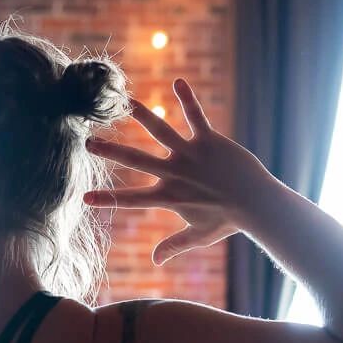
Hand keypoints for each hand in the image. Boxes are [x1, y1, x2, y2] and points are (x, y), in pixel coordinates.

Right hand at [83, 79, 284, 264]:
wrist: (258, 204)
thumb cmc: (230, 220)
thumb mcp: (199, 236)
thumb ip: (174, 246)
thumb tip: (155, 261)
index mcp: (170, 197)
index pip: (132, 200)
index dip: (107, 199)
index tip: (83, 197)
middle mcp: (176, 174)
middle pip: (137, 161)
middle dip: (111, 152)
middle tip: (88, 142)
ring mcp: (191, 155)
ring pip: (161, 132)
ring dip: (143, 116)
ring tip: (124, 102)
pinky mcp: (209, 141)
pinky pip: (195, 116)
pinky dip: (187, 99)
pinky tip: (178, 81)